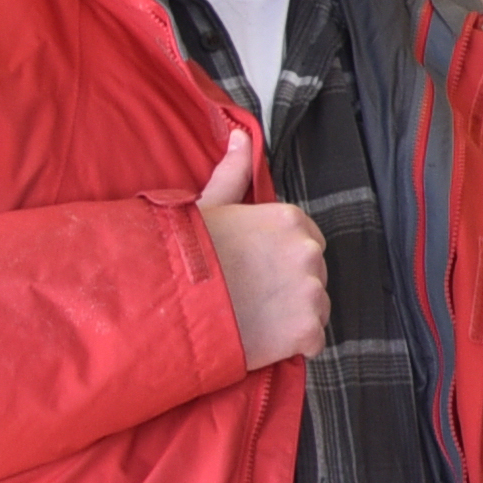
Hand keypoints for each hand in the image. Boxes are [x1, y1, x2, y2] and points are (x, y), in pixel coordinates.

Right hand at [195, 135, 329, 367]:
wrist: (166, 305)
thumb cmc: (184, 256)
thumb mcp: (207, 207)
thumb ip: (233, 174)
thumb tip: (241, 136)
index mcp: (290, 219)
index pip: (305, 240)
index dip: (280, 258)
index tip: (257, 270)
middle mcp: (308, 252)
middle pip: (313, 274)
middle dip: (289, 286)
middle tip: (251, 298)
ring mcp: (311, 292)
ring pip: (316, 307)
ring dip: (293, 316)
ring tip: (253, 319)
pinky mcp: (307, 331)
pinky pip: (313, 341)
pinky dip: (294, 346)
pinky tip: (263, 340)